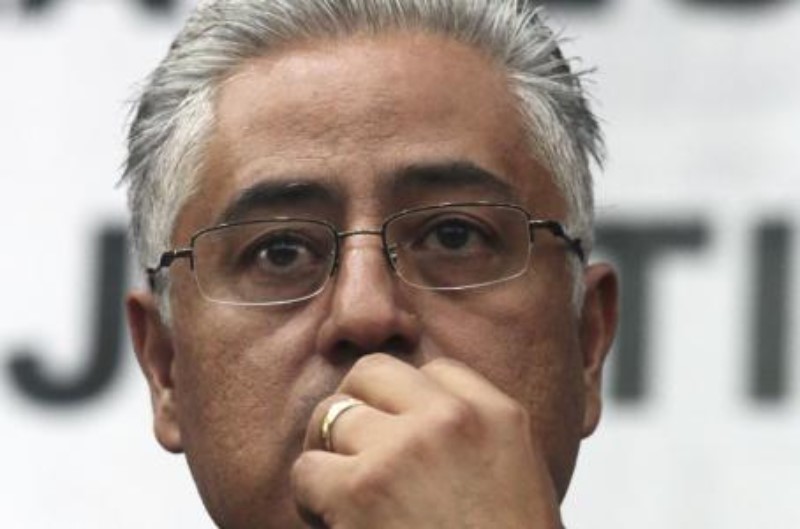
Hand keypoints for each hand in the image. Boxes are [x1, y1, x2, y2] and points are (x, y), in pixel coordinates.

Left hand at [291, 353, 562, 528]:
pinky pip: (307, 470)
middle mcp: (451, 419)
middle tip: (357, 453)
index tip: (403, 439)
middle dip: (356, 409)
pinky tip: (338, 527)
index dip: (407, 405)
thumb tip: (416, 417)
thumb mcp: (516, 479)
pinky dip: (311, 500)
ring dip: (331, 457)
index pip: (432, 371)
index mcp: (497, 415)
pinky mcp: (360, 489)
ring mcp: (403, 449)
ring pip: (331, 416)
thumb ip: (472, 437)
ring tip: (348, 500)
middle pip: (372, 374)